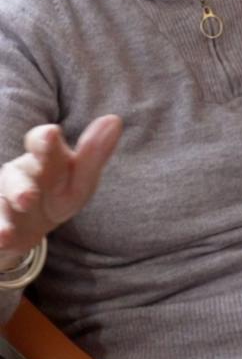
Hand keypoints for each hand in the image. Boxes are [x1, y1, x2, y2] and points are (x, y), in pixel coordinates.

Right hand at [0, 115, 121, 260]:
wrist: (27, 227)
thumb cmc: (57, 194)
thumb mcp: (79, 181)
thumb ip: (93, 154)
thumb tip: (114, 120)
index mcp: (42, 157)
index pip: (41, 142)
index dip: (44, 139)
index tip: (52, 134)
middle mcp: (18, 174)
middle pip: (16, 175)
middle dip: (20, 185)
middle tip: (29, 195)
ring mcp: (3, 199)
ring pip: (1, 202)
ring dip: (6, 212)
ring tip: (13, 222)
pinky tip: (2, 239)